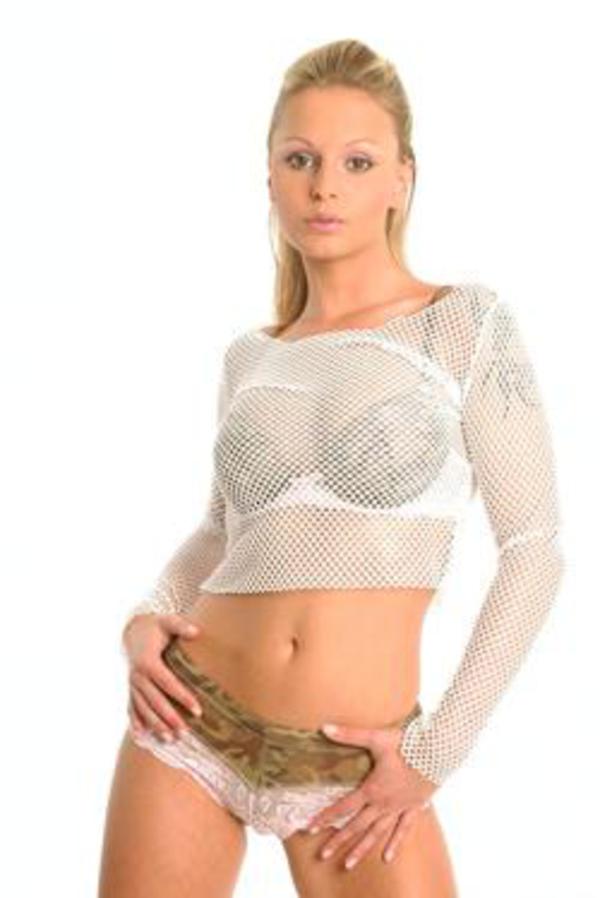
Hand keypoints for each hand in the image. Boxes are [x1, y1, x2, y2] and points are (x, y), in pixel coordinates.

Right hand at [122, 612, 204, 742]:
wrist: (133, 631)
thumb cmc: (155, 627)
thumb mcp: (167, 621)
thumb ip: (181, 626)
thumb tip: (196, 631)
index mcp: (148, 661)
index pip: (168, 683)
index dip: (183, 697)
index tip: (198, 710)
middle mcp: (137, 676)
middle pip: (155, 701)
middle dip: (170, 718)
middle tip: (186, 732)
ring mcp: (132, 684)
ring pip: (144, 709)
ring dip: (156, 725)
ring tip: (171, 740)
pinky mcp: (130, 689)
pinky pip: (131, 708)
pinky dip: (136, 723)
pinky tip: (142, 737)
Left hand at [303, 718, 437, 869]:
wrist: (438, 752)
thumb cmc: (407, 744)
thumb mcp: (376, 737)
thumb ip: (350, 734)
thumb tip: (325, 727)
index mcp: (372, 789)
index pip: (344, 806)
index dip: (326, 816)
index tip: (310, 827)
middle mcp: (383, 803)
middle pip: (357, 826)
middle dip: (339, 840)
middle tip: (323, 855)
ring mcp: (399, 808)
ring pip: (377, 833)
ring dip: (361, 848)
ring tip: (348, 864)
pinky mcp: (414, 808)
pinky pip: (403, 830)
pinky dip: (395, 843)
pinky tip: (387, 857)